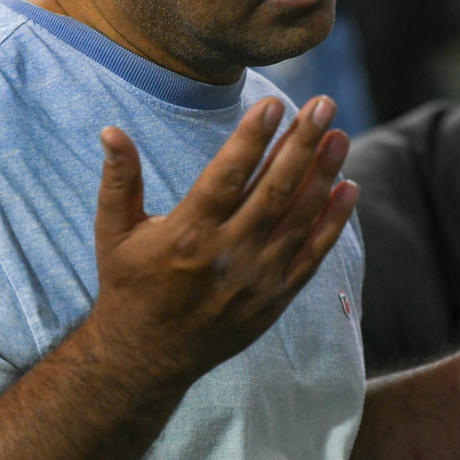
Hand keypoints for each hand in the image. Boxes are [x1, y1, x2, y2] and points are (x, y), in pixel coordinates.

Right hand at [91, 95, 357, 383]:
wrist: (148, 356)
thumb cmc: (129, 284)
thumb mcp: (113, 231)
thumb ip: (119, 179)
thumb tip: (111, 130)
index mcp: (188, 233)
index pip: (227, 176)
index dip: (252, 138)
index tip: (272, 103)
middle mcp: (227, 254)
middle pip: (274, 190)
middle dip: (301, 144)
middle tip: (323, 105)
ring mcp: (257, 278)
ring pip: (299, 218)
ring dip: (323, 174)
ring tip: (340, 135)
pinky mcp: (276, 298)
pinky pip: (312, 254)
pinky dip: (333, 222)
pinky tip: (349, 187)